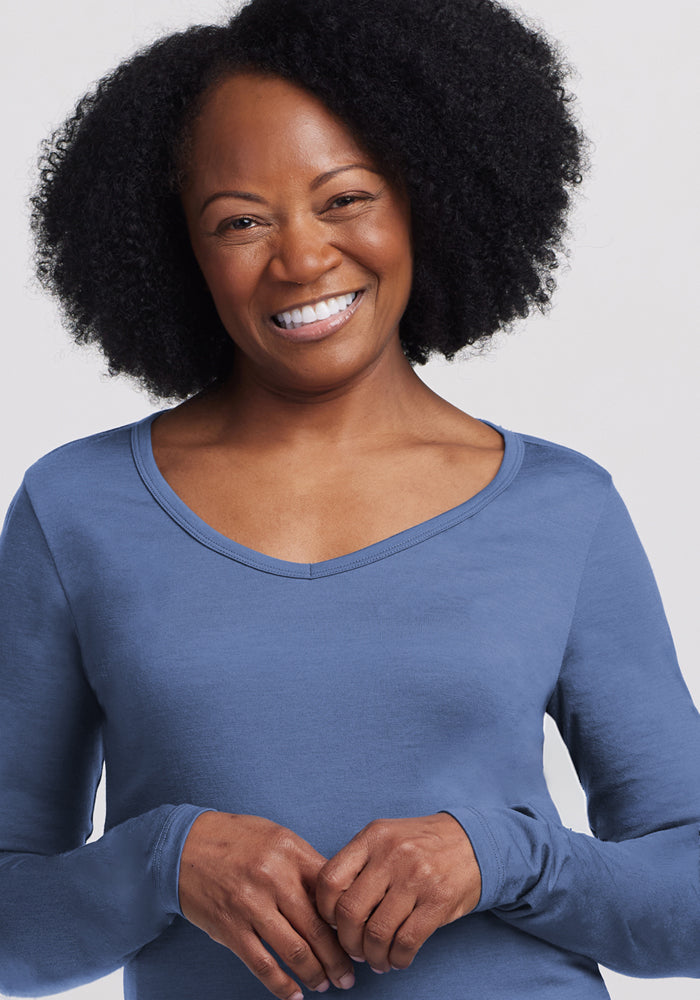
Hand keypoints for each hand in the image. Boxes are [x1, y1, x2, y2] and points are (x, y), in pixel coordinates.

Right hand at [179, 812, 355, 998]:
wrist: (183, 845)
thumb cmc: (235, 838)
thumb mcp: (276, 836)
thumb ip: (305, 863)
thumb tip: (337, 897)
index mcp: (290, 851)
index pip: (331, 891)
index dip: (347, 918)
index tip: (357, 936)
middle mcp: (273, 877)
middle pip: (317, 927)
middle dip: (338, 958)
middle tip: (349, 975)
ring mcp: (250, 905)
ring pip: (294, 950)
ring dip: (315, 974)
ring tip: (326, 985)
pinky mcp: (230, 928)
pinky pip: (262, 964)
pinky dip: (281, 985)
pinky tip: (294, 994)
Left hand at [314, 812, 480, 973]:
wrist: (473, 842)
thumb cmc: (421, 844)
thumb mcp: (386, 837)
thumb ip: (359, 863)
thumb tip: (331, 909)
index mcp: (372, 837)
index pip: (329, 880)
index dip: (325, 910)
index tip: (335, 923)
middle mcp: (391, 854)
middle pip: (350, 912)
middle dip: (348, 942)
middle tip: (355, 950)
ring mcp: (416, 877)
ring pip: (377, 933)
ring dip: (372, 956)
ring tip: (376, 959)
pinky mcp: (438, 901)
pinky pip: (406, 942)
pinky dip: (397, 959)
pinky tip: (397, 959)